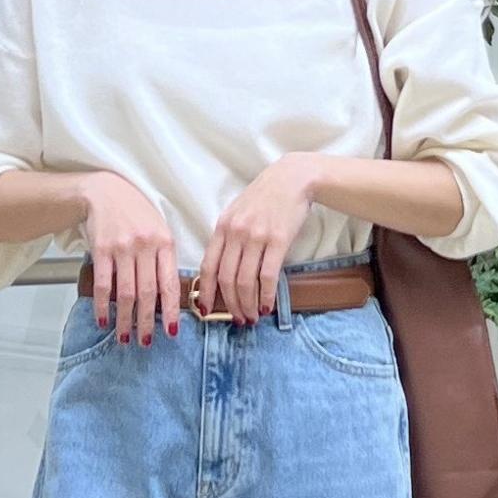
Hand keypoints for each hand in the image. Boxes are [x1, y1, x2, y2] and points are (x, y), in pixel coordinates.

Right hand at [78, 173, 180, 344]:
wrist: (106, 191)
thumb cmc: (136, 213)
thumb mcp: (159, 230)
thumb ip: (164, 259)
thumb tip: (168, 297)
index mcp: (165, 243)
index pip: (170, 283)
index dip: (172, 311)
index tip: (172, 332)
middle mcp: (145, 246)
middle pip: (148, 293)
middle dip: (147, 322)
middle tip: (146, 342)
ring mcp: (123, 248)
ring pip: (126, 292)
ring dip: (125, 319)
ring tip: (125, 337)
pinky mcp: (102, 249)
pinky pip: (104, 284)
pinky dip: (103, 305)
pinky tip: (103, 320)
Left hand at [194, 156, 318, 322]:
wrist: (292, 178)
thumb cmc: (265, 196)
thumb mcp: (237, 212)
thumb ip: (227, 237)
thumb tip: (220, 269)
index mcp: (222, 227)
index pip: (208, 266)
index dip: (206, 292)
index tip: (206, 309)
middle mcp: (236, 232)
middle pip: (226, 278)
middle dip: (230, 305)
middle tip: (237, 319)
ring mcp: (257, 236)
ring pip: (246, 281)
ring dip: (248, 304)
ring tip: (252, 317)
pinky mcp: (279, 240)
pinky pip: (268, 276)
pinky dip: (266, 296)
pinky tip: (267, 306)